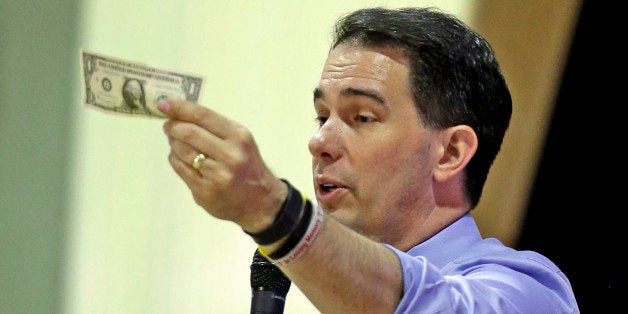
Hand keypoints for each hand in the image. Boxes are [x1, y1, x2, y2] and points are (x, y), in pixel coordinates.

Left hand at [158, 99, 286, 231]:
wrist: (261, 201)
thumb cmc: (248, 166)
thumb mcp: (241, 142)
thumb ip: (215, 129)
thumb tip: (180, 114)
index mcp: (239, 137)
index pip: (204, 116)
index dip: (180, 108)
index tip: (164, 103)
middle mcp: (230, 155)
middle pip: (189, 133)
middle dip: (173, 127)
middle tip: (168, 126)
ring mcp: (217, 175)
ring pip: (182, 151)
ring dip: (173, 143)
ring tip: (175, 142)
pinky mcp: (205, 191)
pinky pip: (181, 169)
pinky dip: (175, 159)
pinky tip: (179, 158)